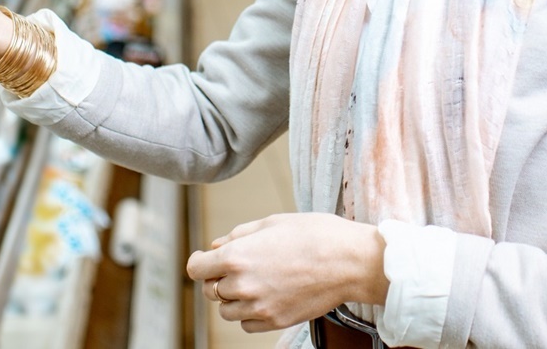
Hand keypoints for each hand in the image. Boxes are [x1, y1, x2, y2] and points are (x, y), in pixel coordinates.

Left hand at [185, 213, 388, 333]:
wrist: (350, 262)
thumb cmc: (315, 234)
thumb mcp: (272, 222)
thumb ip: (238, 235)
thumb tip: (216, 245)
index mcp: (237, 257)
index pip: (196, 268)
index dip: (199, 261)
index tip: (205, 259)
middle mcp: (243, 285)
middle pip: (210, 290)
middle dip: (218, 278)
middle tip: (237, 267)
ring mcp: (259, 307)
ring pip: (227, 311)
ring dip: (233, 298)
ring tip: (256, 281)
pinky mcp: (275, 321)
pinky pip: (247, 325)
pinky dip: (250, 314)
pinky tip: (266, 296)